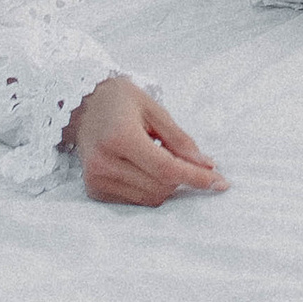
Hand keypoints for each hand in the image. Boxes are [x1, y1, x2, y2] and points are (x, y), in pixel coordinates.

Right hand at [65, 75, 224, 206]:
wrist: (81, 107)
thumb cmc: (119, 101)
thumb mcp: (153, 108)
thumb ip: (180, 139)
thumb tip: (206, 165)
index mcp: (120, 138)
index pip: (166, 168)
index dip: (195, 177)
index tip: (220, 182)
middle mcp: (104, 163)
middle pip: (160, 186)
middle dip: (183, 178)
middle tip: (189, 159)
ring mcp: (96, 180)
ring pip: (150, 198)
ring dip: (167, 185)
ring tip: (159, 156)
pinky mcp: (94, 191)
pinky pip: (135, 200)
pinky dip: (150, 188)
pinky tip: (144, 167)